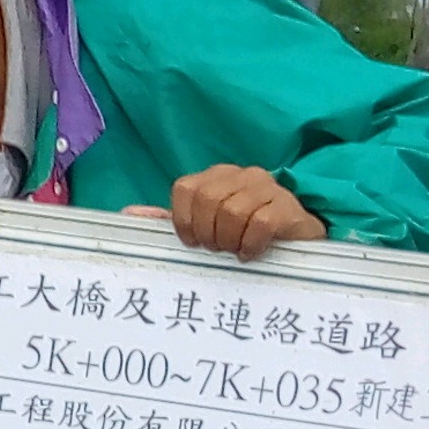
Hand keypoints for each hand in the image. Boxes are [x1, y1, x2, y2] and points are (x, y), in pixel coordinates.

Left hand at [146, 167, 325, 258]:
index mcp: (217, 176)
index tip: (192, 242)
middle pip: (207, 199)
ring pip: (233, 211)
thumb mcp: (207, 227)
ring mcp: (268, 188)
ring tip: (234, 251)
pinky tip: (251, 254)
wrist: (299, 242)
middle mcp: (242, 175)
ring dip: (229, 240)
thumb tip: (129, 214)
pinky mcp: (288, 207)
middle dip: (206, 232)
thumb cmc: (247, 234)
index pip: (185, 188)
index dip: (183, 220)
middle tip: (216, 249)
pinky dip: (250, 244)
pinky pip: (261, 223)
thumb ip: (171, 219)